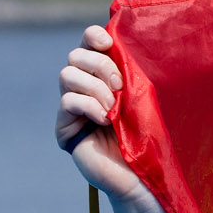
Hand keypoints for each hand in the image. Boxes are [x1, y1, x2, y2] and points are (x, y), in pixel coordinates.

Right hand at [57, 23, 145, 201]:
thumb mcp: (141, 98)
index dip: (93, 37)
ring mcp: (72, 107)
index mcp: (103, 75)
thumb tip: (116, 37)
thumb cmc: (147, 138)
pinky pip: (68, 101)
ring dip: (95, 88)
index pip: (88, 43)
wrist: (142, 175)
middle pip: (75, 55)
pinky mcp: (64, 127)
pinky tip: (104, 120)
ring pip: (68, 74)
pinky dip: (89, 106)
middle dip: (100, 66)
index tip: (109, 44)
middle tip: (119, 87)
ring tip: (113, 109)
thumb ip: (127, 70)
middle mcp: (84, 87)